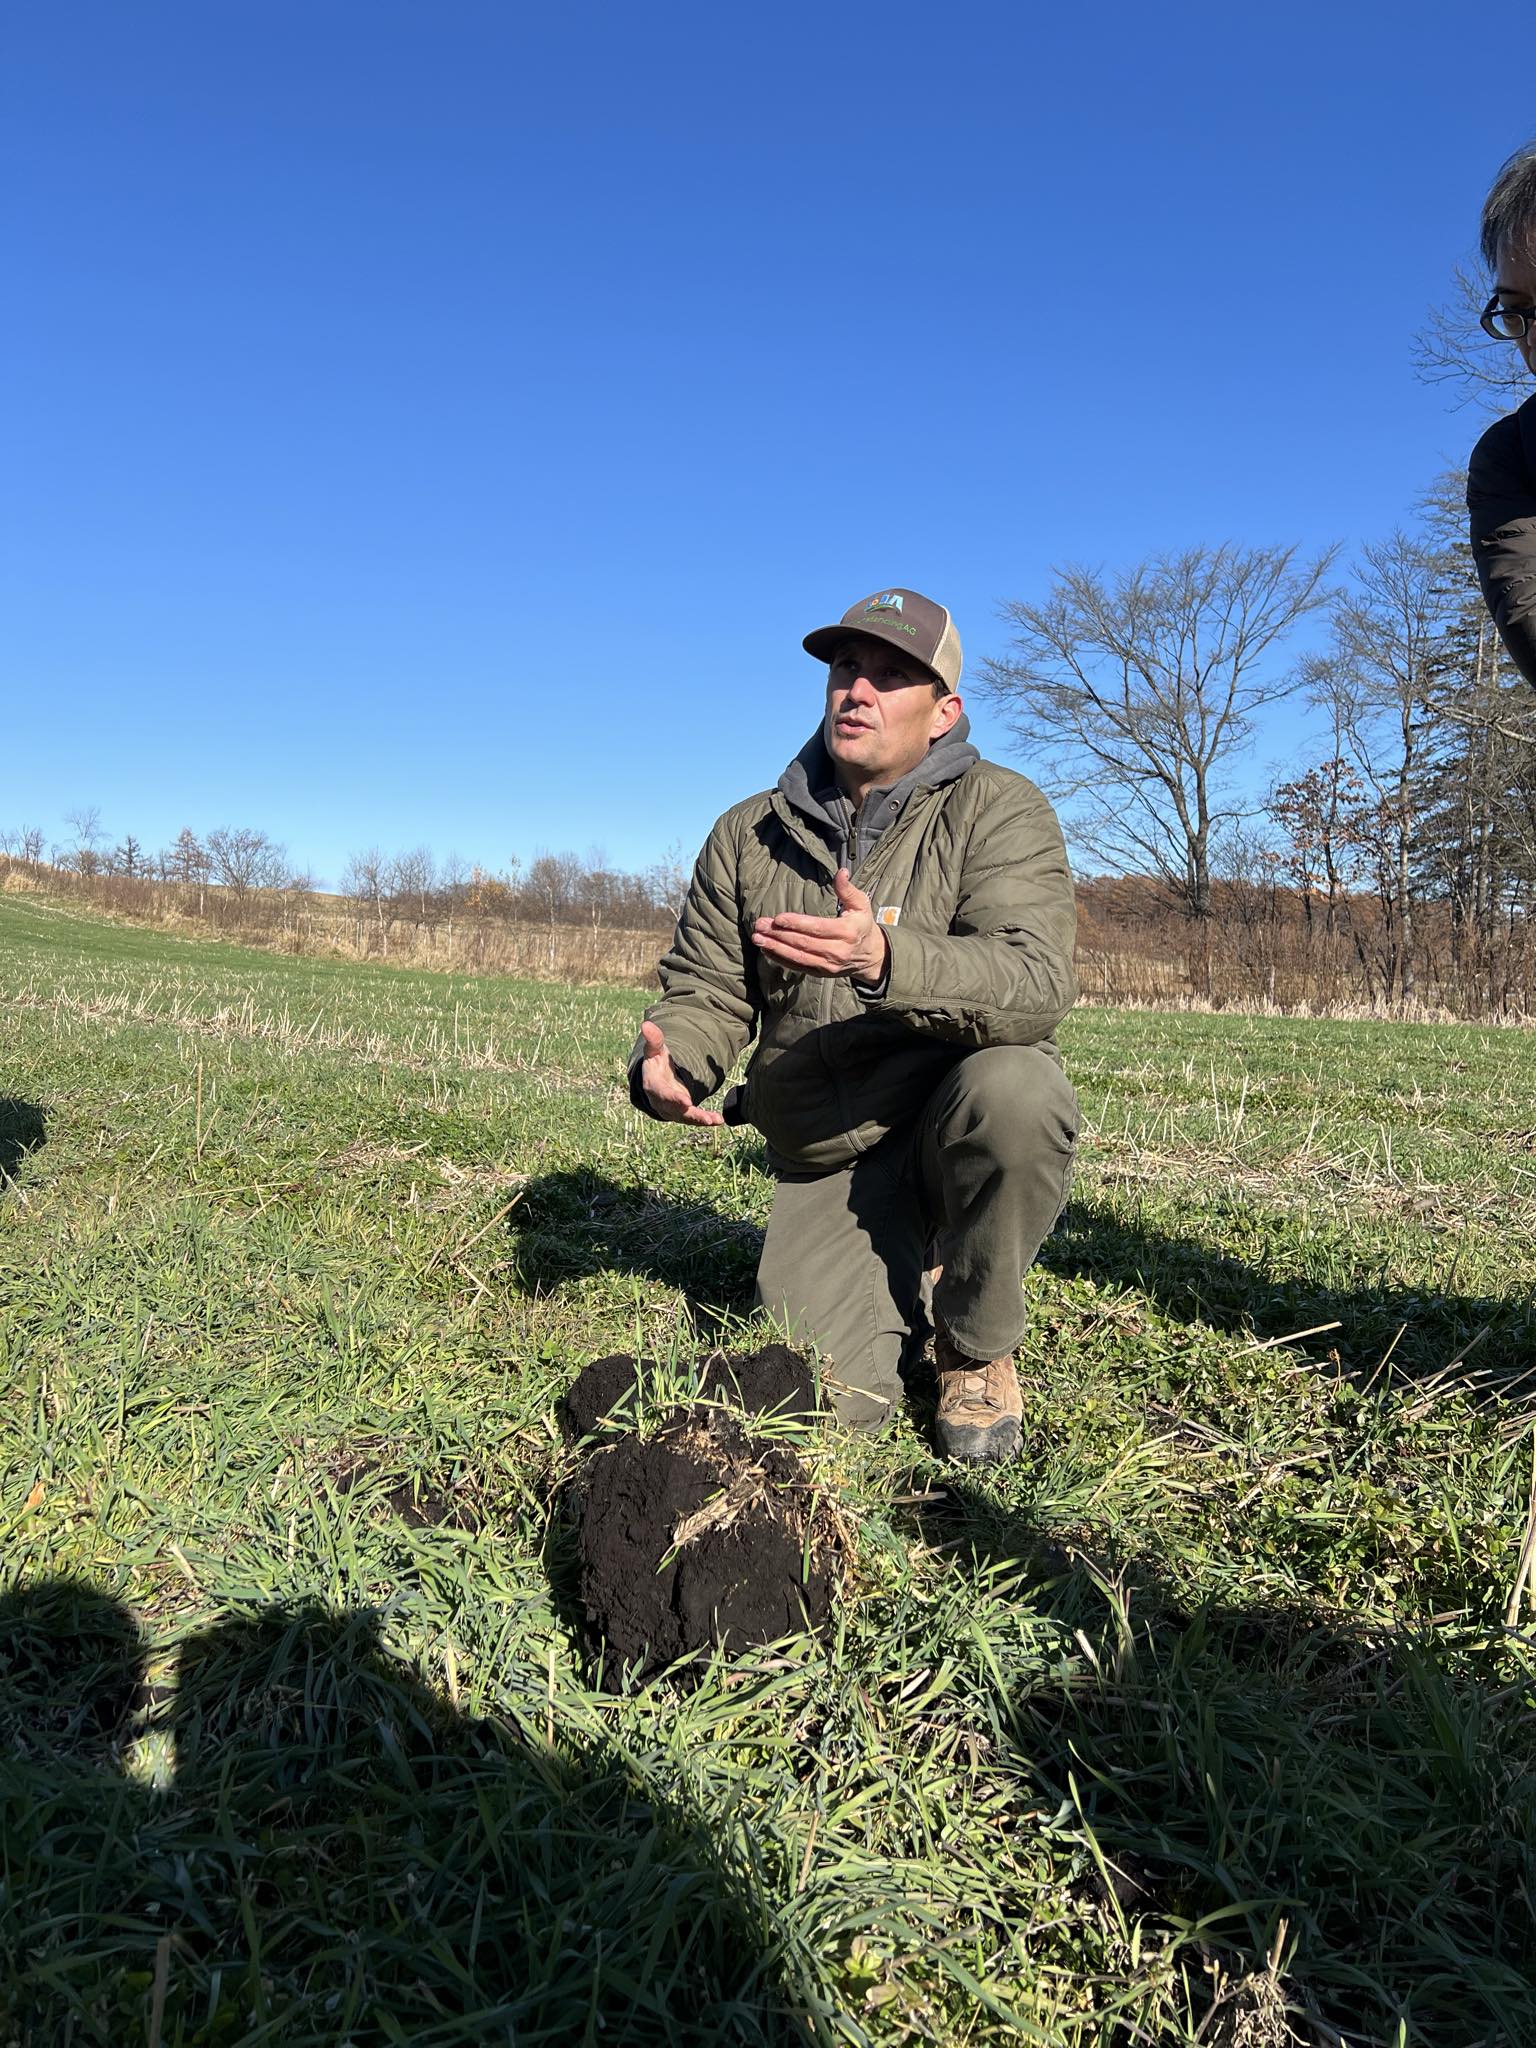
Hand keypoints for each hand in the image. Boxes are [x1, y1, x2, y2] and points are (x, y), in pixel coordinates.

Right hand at [637, 1020, 723, 1125]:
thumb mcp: (654, 1051)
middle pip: (674, 1109)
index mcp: (653, 1086)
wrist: (657, 1080)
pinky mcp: (683, 1114)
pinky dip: (706, 1120)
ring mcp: (672, 1110)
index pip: (662, 1094)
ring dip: (700, 1119)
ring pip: (685, 1117)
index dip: (673, 1098)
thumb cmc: (656, 1063)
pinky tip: (719, 1120)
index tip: (686, 1101)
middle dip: (689, 1113)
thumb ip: (653, 1040)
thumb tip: (646, 1024)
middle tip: (704, 1117)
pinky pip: (693, 1119)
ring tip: (714, 1120)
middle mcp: (661, 1102)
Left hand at [750, 869, 889, 980]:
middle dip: (779, 934)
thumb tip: (842, 871)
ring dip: (775, 948)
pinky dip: (780, 959)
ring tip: (757, 938)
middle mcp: (837, 951)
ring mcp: (828, 965)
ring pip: (798, 957)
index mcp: (846, 932)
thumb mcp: (861, 905)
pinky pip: (797, 966)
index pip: (817, 928)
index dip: (797, 924)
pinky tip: (766, 949)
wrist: (871, 956)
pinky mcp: (820, 973)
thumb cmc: (862, 925)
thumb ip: (848, 889)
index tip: (778, 918)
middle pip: (803, 943)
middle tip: (760, 925)